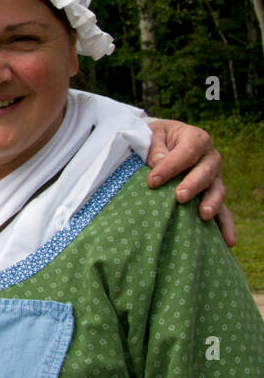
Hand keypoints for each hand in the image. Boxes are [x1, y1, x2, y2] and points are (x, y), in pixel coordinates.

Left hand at [145, 119, 235, 245]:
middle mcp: (209, 158)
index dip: (171, 166)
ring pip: (217, 190)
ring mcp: (213, 178)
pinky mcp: (212, 196)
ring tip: (203, 215)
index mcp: (195, 139)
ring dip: (212, 203)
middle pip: (206, 171)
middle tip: (179, 197)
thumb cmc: (154, 140)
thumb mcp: (150, 136)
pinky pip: (223, 212)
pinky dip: (225, 226)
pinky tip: (227, 242)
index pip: (186, 152)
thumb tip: (158, 162)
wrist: (160, 143)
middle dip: (193, 184)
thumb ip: (154, 147)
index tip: (152, 181)